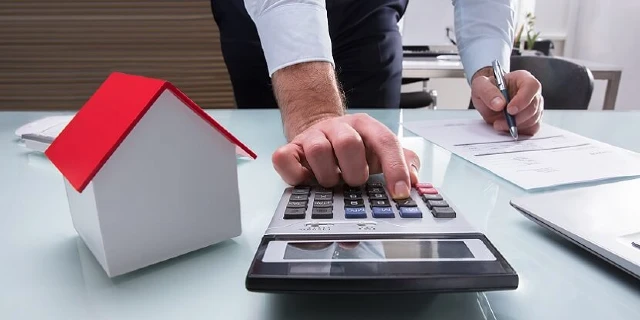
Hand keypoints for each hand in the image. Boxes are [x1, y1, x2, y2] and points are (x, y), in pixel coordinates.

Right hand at [272, 113, 419, 198]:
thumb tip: (414, 184)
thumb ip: (402, 165)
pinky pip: (284, 158)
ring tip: (332, 184)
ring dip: (328, 176)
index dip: (395, 169)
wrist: (318, 133)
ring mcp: (312, 137)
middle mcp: (338, 128)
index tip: (400, 194)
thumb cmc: (353, 151)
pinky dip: (295, 174)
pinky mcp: (290, 149)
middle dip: (355, 172)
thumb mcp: (380, 153)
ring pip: (318, 150)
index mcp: (365, 126)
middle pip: (349, 143)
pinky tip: (306, 182)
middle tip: (354, 184)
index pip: (385, 142)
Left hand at [471, 68, 543, 134]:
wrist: (488, 99)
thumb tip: (499, 104)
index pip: (532, 86)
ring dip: (516, 126)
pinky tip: (507, 128)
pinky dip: (520, 131)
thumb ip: (488, 92)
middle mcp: (531, 92)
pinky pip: (532, 128)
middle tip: (498, 122)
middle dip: (516, 118)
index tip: (510, 110)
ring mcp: (534, 106)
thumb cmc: (488, 89)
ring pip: (534, 119)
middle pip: (534, 106)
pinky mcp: (532, 119)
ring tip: (499, 124)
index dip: (523, 99)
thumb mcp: (480, 85)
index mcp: (522, 78)